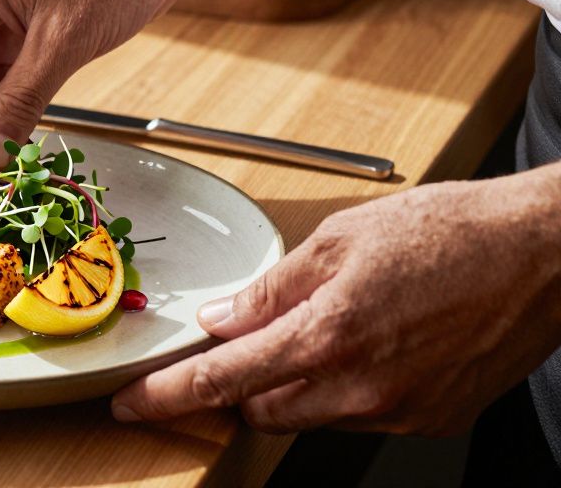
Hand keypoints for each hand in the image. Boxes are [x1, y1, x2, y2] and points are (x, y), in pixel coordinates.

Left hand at [112, 169, 560, 434]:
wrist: (546, 254)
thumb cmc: (452, 231)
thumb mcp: (342, 238)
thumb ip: (273, 288)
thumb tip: (221, 319)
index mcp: (328, 334)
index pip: (222, 380)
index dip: (167, 397)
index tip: (130, 405)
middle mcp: (362, 387)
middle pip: (262, 409)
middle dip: (241, 383)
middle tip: (246, 340)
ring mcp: (400, 410)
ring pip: (311, 415)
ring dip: (295, 383)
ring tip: (329, 326)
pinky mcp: (432, 418)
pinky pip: (361, 415)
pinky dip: (345, 387)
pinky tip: (372, 342)